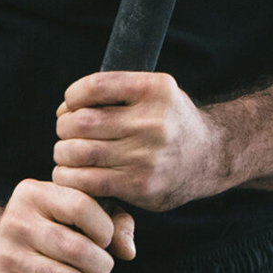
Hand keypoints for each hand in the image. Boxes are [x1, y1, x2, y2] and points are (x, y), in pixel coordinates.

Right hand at [0, 178, 134, 272]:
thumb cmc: (51, 225)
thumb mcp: (75, 210)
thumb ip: (112, 220)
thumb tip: (128, 251)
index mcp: (34, 193)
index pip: (81, 206)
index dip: (104, 228)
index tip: (106, 240)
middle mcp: (16, 220)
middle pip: (76, 248)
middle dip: (101, 265)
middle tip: (102, 268)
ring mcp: (7, 254)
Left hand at [53, 71, 219, 210]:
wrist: (209, 157)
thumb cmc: (170, 120)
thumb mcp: (156, 92)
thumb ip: (118, 92)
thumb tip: (67, 106)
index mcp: (155, 89)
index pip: (96, 86)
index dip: (73, 95)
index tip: (70, 103)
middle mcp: (153, 121)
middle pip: (84, 122)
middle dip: (64, 126)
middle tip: (64, 131)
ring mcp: (148, 156)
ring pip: (81, 152)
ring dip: (63, 152)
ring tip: (64, 152)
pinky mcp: (141, 186)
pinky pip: (90, 181)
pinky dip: (70, 177)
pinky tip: (69, 173)